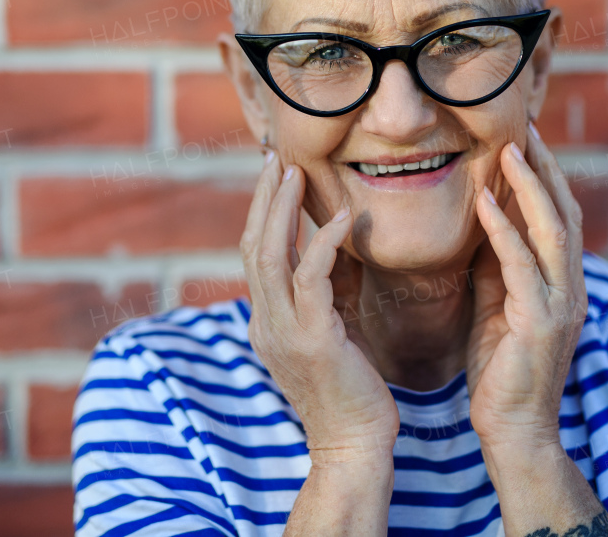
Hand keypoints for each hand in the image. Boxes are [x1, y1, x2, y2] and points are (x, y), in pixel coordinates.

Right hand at [240, 151, 399, 466]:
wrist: (354, 448)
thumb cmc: (351, 392)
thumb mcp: (331, 333)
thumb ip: (326, 293)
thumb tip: (334, 248)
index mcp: (267, 321)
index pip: (255, 255)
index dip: (262, 213)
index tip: (275, 177)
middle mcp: (266, 323)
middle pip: (252, 246)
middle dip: (263, 199)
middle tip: (274, 158)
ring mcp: (284, 332)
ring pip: (270, 255)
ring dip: (281, 210)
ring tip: (294, 172)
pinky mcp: (313, 340)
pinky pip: (311, 280)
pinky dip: (322, 243)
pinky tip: (340, 217)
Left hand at [466, 125, 586, 456]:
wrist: (514, 432)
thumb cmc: (501, 372)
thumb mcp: (497, 306)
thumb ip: (497, 267)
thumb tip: (482, 223)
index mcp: (563, 282)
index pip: (558, 216)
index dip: (545, 175)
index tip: (524, 137)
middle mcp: (571, 287)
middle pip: (563, 211)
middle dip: (545, 166)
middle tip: (524, 125)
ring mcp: (561, 304)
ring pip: (552, 229)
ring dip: (529, 185)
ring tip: (508, 148)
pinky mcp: (540, 322)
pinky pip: (522, 265)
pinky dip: (503, 229)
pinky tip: (484, 199)